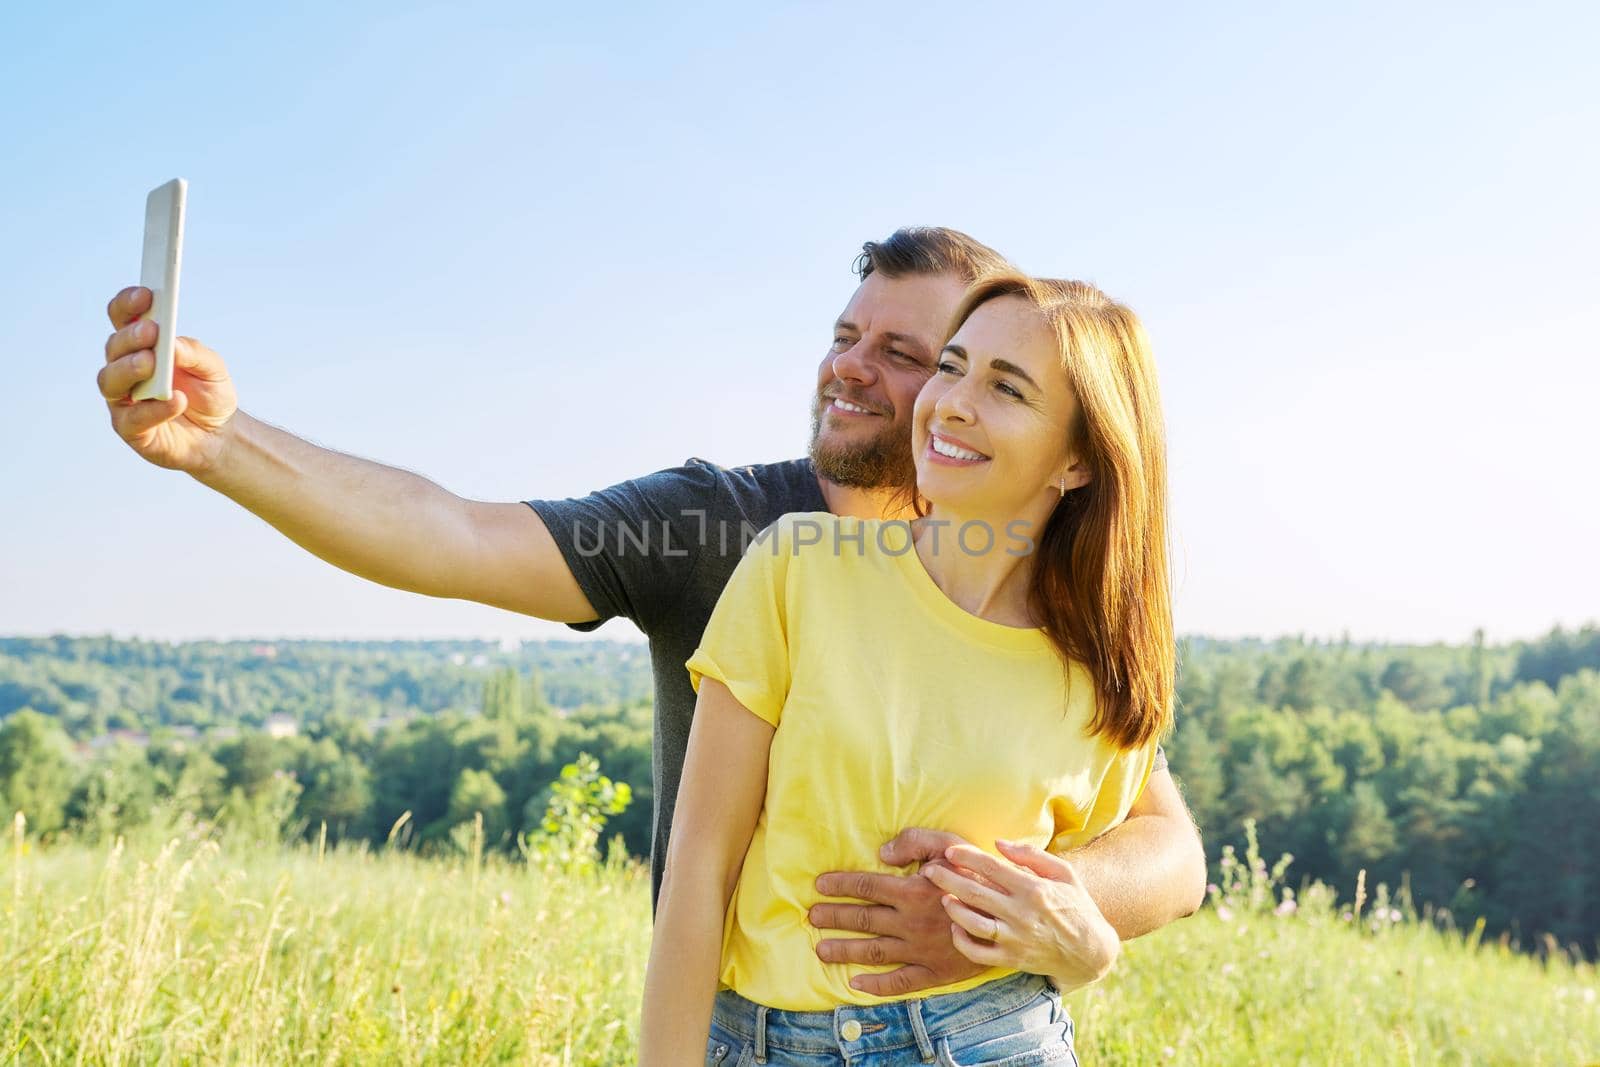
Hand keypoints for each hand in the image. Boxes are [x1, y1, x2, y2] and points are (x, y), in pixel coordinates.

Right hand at [99, 286, 237, 477]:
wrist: (218, 436)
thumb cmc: (208, 395)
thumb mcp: (213, 369)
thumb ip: (194, 353)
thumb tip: (174, 343)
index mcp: (141, 346)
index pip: (122, 318)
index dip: (128, 304)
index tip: (146, 294)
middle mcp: (124, 370)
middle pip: (114, 347)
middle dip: (131, 337)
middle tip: (151, 331)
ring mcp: (123, 399)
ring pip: (110, 380)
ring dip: (130, 369)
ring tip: (152, 363)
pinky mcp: (130, 428)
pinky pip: (133, 418)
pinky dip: (154, 409)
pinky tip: (176, 400)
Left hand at [807, 828, 987, 996]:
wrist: (1013, 914)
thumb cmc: (980, 874)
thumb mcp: (951, 844)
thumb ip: (915, 841)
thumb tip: (882, 852)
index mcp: (913, 891)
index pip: (866, 887)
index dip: (840, 885)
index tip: (819, 885)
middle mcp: (912, 922)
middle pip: (864, 920)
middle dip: (834, 917)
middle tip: (811, 917)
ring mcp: (921, 950)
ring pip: (874, 951)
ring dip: (844, 950)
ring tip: (820, 949)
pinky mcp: (934, 972)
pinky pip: (900, 981)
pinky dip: (876, 984)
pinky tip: (854, 982)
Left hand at [925, 839, 1120, 991]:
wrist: (1091, 952)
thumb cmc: (1075, 905)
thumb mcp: (1063, 873)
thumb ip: (1030, 855)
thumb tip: (998, 843)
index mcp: (1033, 888)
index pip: (991, 867)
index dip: (967, 857)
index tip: (949, 851)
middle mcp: (1022, 913)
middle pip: (974, 893)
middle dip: (947, 879)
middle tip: (929, 870)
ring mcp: (1016, 939)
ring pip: (973, 923)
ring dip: (953, 909)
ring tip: (943, 898)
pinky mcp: (1012, 960)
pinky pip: (979, 952)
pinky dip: (962, 941)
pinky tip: (955, 928)